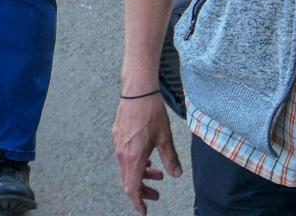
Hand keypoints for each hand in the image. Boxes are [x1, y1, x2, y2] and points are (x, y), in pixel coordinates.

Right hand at [113, 93, 181, 213]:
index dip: (138, 201)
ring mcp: (119, 145)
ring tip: (158, 175)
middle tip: (156, 194)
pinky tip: (149, 158)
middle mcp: (122, 154)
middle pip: (129, 180)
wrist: (137, 92)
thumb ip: (170, 159)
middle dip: (143, 190)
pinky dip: (137, 163)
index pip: (132, 188)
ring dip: (142, 175)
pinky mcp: (119, 136)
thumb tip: (176, 174)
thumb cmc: (151, 113)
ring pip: (128, 168)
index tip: (143, 211)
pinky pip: (126, 157)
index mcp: (133, 158)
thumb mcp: (165, 138)